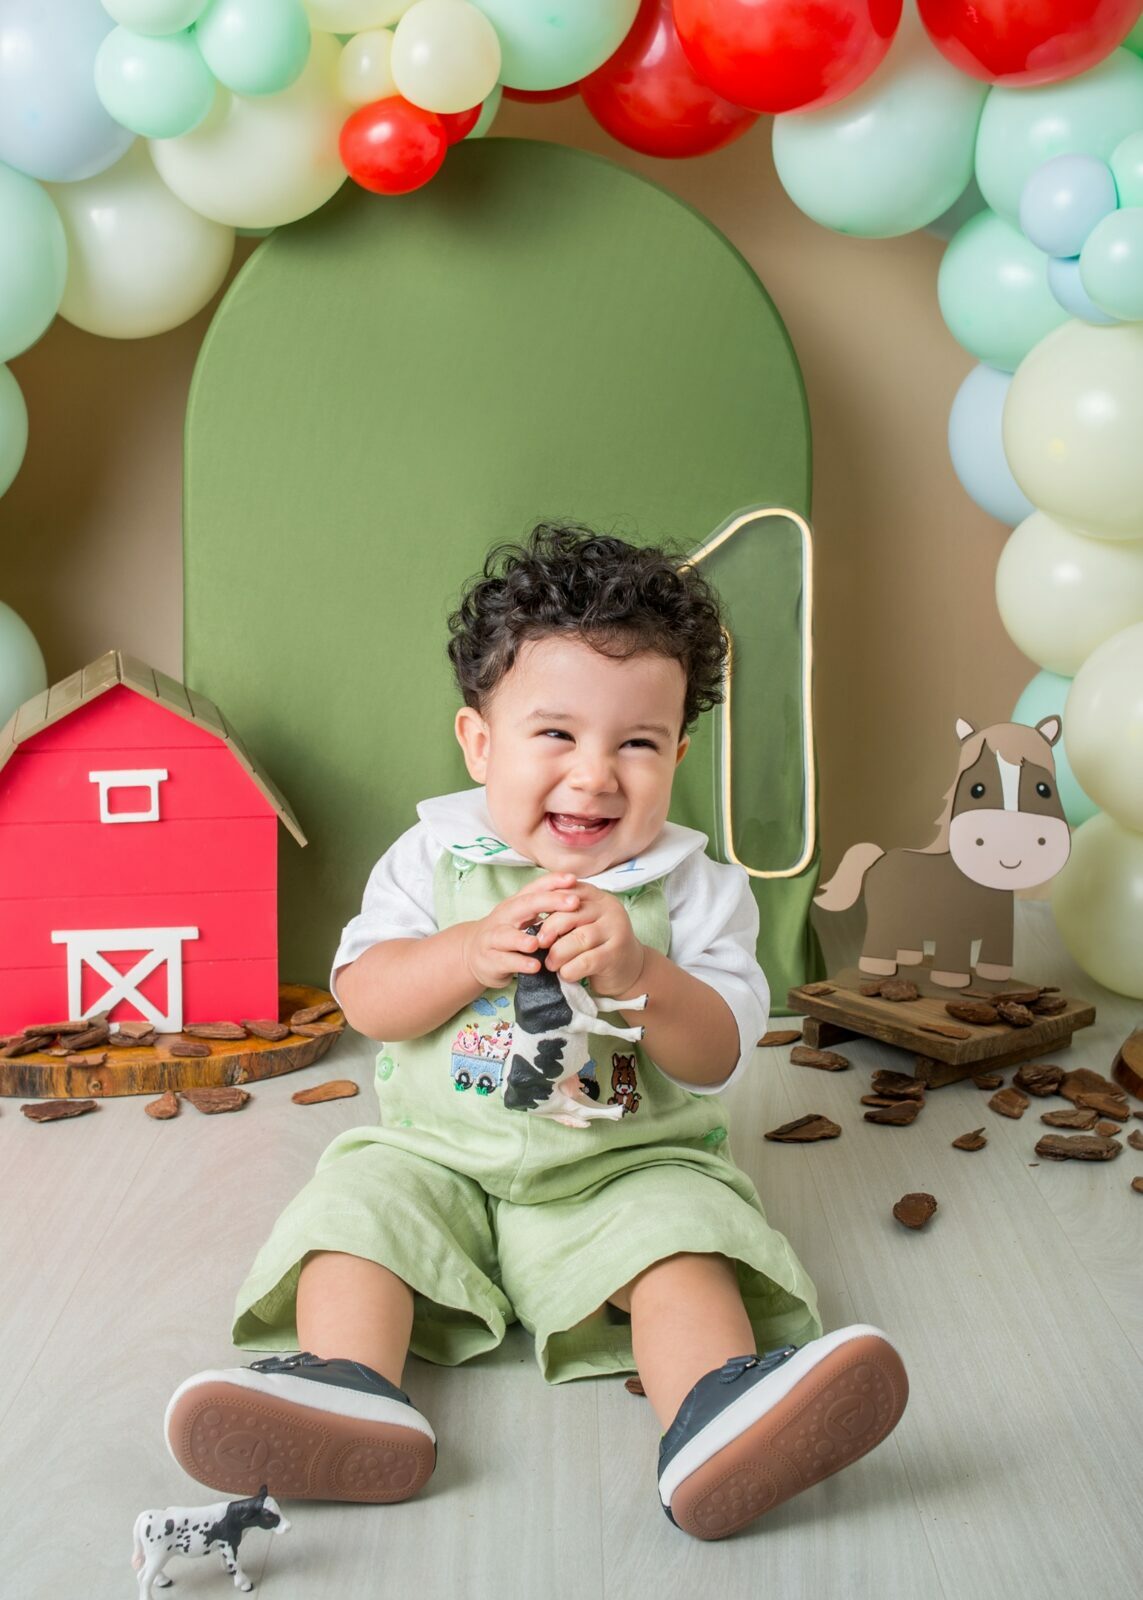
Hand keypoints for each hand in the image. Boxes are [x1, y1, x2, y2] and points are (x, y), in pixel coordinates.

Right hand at [460, 873, 582, 990]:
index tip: (573, 879)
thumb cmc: (506, 933)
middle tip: (573, 902)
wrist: (472, 953)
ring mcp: (493, 938)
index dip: (553, 882)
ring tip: (539, 943)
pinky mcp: (489, 960)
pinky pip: (504, 961)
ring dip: (523, 939)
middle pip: (524, 905)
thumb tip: (576, 896)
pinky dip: (520, 964)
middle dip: (550, 902)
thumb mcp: (522, 918)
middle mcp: (503, 916)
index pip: (535, 888)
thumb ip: (543, 909)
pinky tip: (535, 967)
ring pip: (506, 936)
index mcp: (515, 904)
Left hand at [535, 882, 645, 997]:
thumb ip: (565, 915)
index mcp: (597, 896)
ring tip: (551, 963)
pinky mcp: (616, 955)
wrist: (629, 969)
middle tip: (538, 944)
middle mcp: (609, 909)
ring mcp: (616, 931)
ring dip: (558, 953)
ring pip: (579, 938)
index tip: (532, 919)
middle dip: (550, 929)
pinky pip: (586, 961)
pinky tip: (565, 974)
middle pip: (571, 913)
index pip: (568, 892)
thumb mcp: (583, 923)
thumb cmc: (597, 944)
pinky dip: (570, 969)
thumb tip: (531, 920)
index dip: (548, 905)